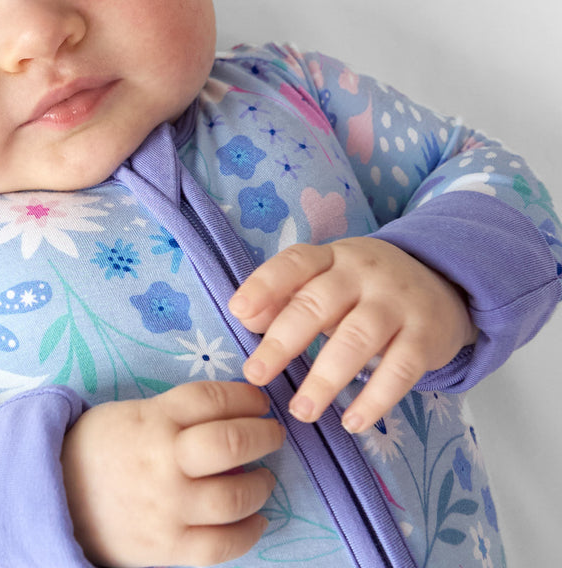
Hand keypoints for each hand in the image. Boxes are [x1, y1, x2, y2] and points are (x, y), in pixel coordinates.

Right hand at [60, 380, 283, 566]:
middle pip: (231, 442)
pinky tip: (255, 520)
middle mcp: (163, 460)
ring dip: (262, 485)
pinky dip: (249, 532)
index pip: (212, 398)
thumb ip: (175, 414)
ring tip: (264, 478)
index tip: (258, 401)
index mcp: (152, 419)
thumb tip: (232, 414)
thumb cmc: (99, 449)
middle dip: (263, 435)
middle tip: (272, 434)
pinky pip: (222, 545)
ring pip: (234, 496)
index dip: (245, 396)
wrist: (55, 498)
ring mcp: (167, 507)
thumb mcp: (131, 413)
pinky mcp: (168, 548)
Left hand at [228, 237, 478, 432]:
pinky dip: (375, 398)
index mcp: (332, 257)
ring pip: (357, 339)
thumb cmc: (363, 289)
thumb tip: (247, 318)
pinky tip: (353, 422)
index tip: (238, 311)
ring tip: (301, 411)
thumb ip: (286, 297)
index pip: (295, 262)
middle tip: (256, 374)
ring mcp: (397, 303)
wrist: (442, 284)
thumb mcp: (326, 281)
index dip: (265, 285)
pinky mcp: (425, 336)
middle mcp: (363, 274)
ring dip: (325, 378)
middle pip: (318, 305)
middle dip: (284, 341)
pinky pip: (400, 369)